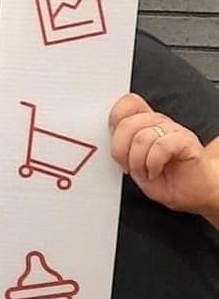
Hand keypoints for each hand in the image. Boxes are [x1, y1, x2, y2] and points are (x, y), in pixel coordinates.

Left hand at [109, 93, 218, 224]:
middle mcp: (159, 123)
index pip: (127, 104)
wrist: (193, 194)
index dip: (115, 120)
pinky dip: (153, 163)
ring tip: (145, 172)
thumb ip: (120, 148)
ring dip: (138, 161)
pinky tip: (155, 171)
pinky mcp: (187, 142)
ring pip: (141, 137)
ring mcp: (174, 130)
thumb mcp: (133, 165)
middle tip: (129, 167)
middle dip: (121, 150)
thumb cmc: (165, 180)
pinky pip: (161, 145)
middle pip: (127, 123)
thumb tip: (105, 139)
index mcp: (145, 124)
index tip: (115, 144)